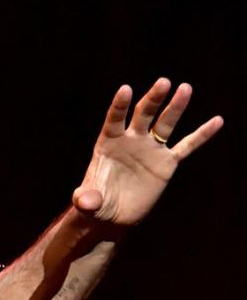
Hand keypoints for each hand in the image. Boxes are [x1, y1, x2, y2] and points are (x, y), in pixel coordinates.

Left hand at [72, 78, 222, 227]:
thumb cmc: (95, 205)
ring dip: (175, 107)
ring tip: (185, 89)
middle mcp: (132, 140)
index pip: (115, 119)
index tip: (126, 90)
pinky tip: (217, 121)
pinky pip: (186, 147)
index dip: (120, 106)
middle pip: (144, 114)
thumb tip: (84, 201)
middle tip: (163, 83)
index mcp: (109, 142)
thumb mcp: (88, 203)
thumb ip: (86, 198)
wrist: (112, 216)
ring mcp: (150, 149)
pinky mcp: (166, 163)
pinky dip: (201, 135)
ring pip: (165, 124)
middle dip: (153, 99)